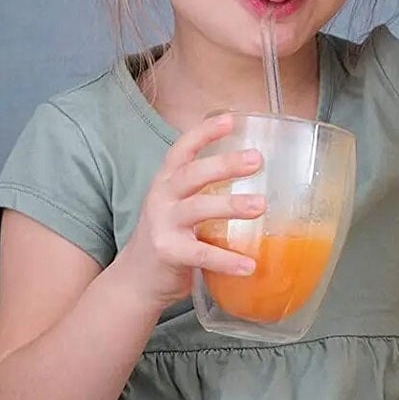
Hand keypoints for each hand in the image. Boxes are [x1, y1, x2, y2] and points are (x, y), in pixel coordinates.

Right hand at [114, 113, 262, 311]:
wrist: (136, 279)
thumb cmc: (168, 239)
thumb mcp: (179, 208)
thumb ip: (206, 196)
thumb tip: (261, 187)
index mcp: (166, 183)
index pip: (182, 149)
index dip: (204, 133)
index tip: (230, 119)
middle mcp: (161, 198)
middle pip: (192, 174)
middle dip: (224, 164)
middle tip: (256, 159)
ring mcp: (162, 225)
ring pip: (197, 208)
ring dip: (230, 205)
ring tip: (260, 206)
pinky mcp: (167, 253)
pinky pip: (201, 253)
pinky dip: (226, 260)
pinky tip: (249, 265)